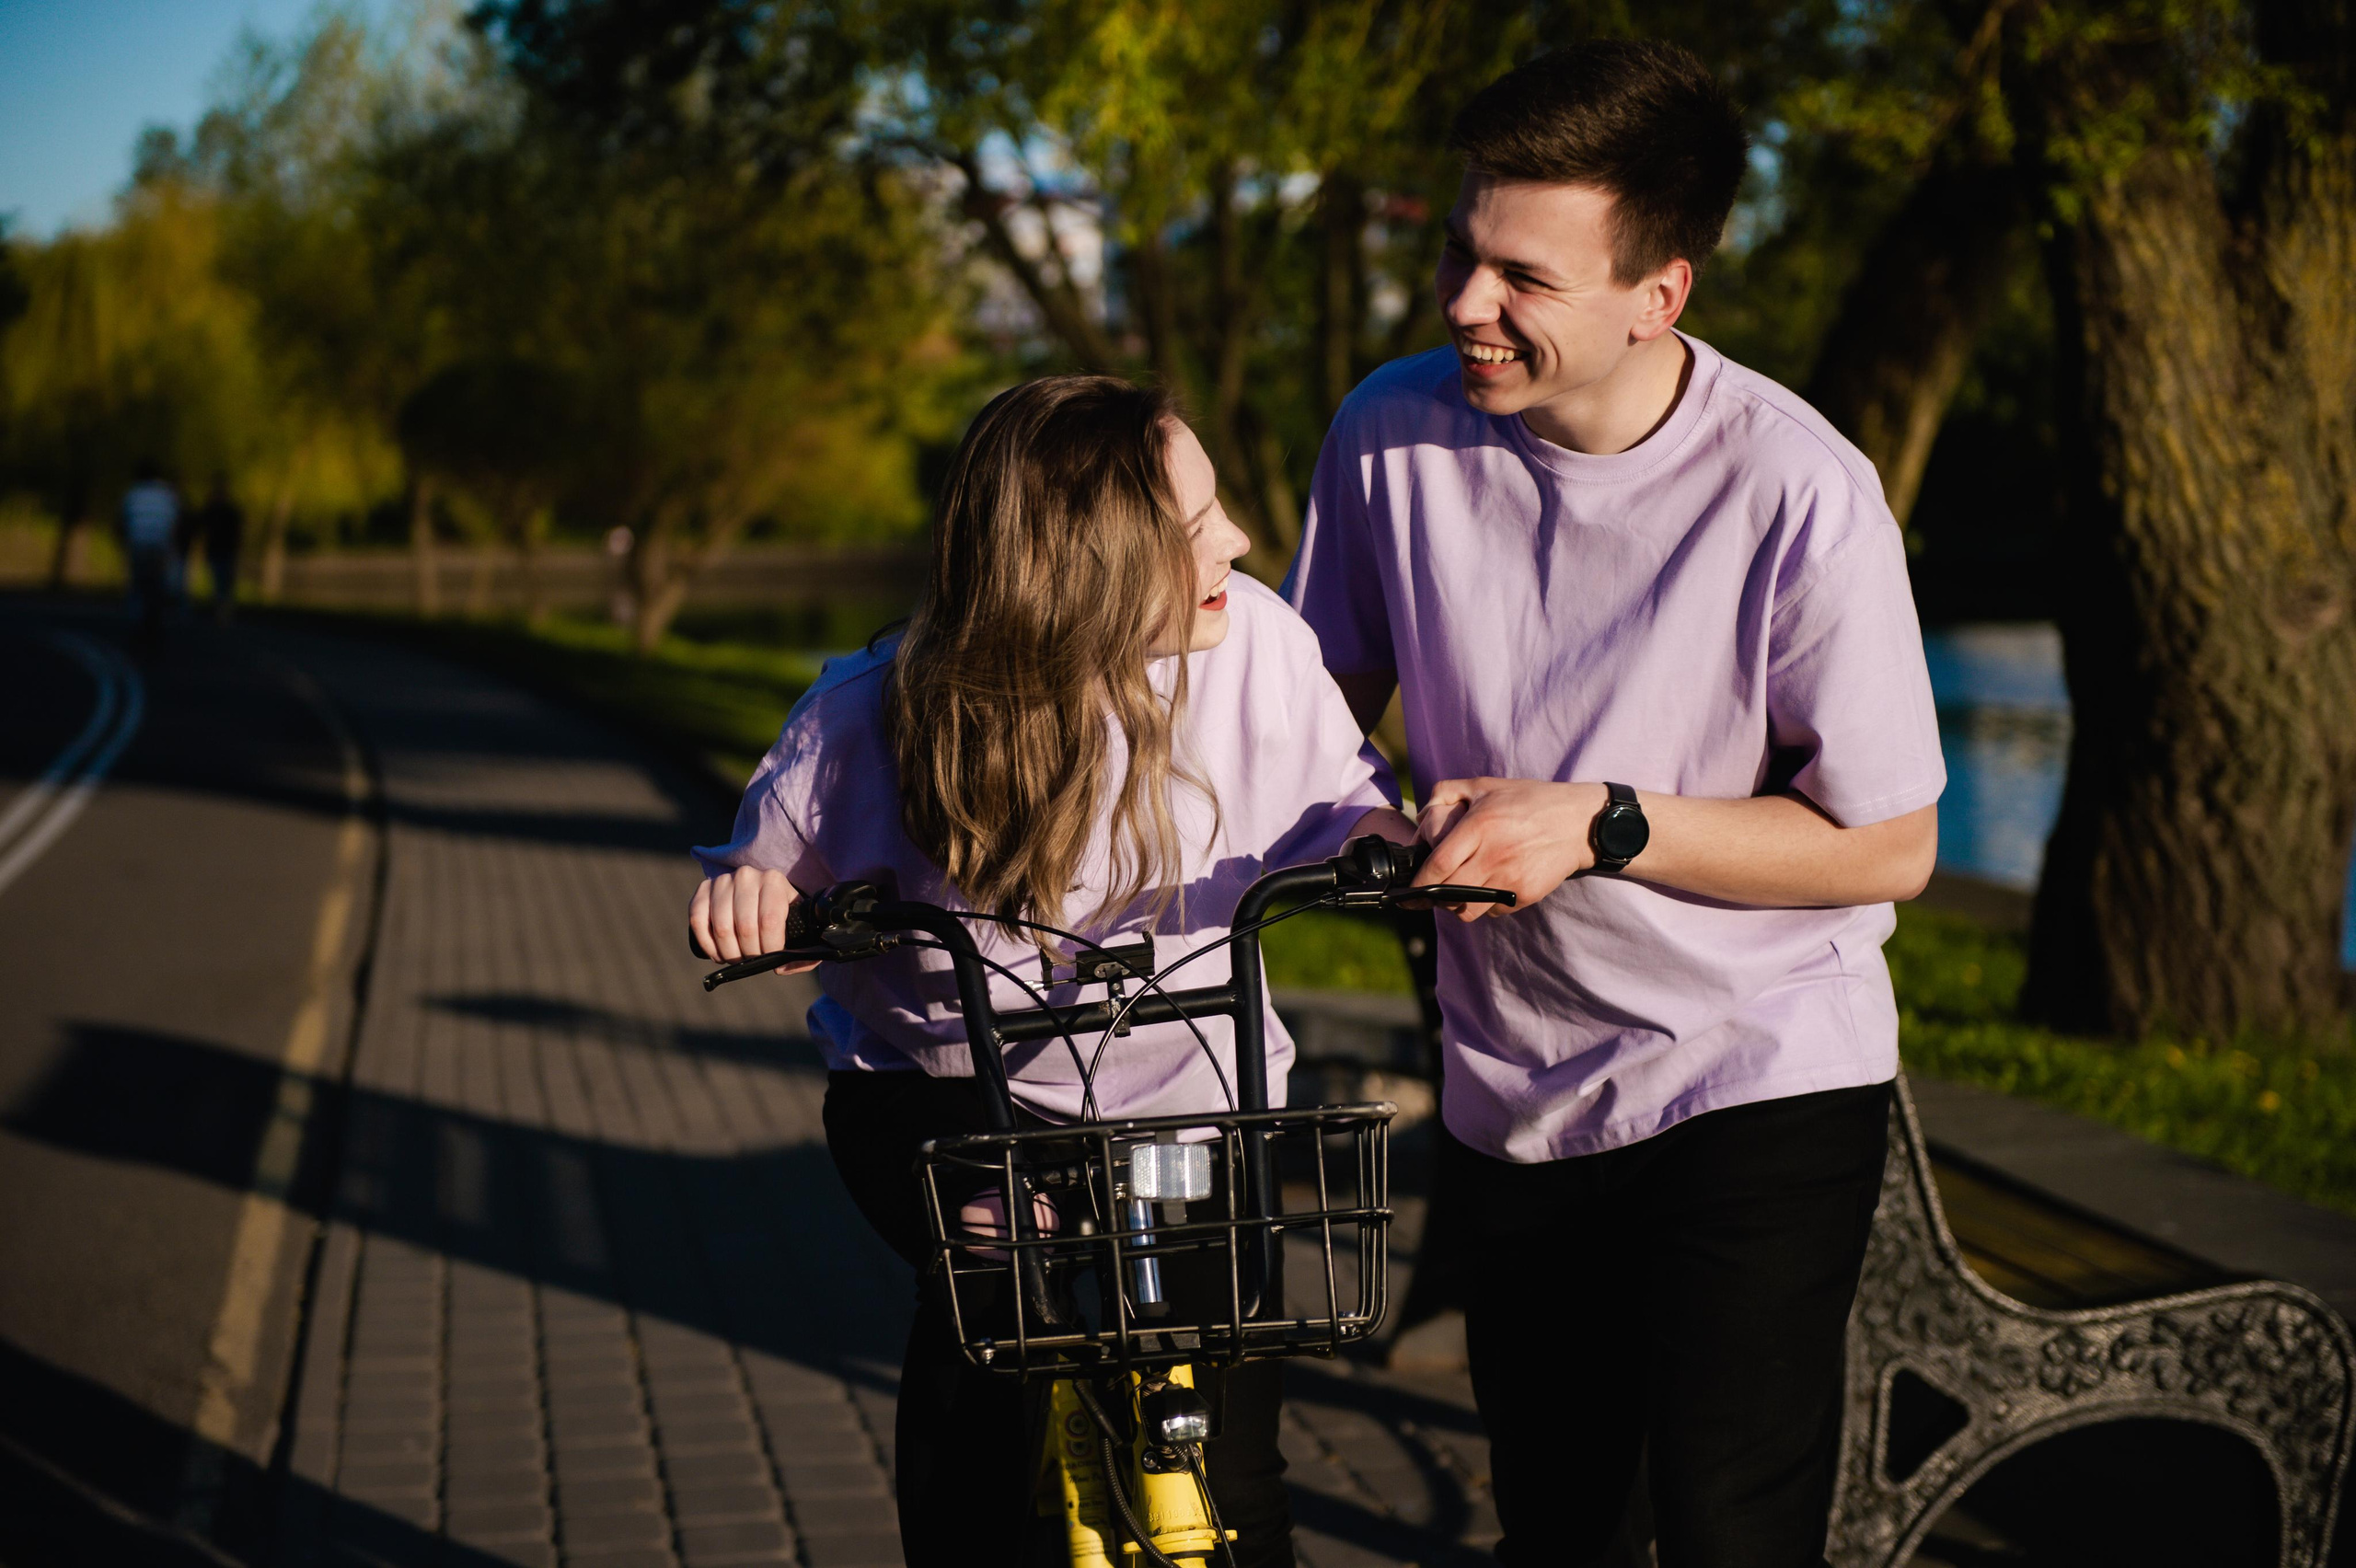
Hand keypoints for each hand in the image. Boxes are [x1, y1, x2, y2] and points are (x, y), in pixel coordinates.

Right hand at [689, 868, 818, 974]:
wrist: (762, 893)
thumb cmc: (783, 915)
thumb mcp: (800, 928)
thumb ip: (800, 954)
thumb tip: (780, 967)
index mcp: (774, 881)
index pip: (769, 921)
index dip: (770, 948)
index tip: (771, 956)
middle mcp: (747, 876)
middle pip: (745, 928)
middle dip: (750, 953)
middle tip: (754, 959)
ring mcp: (722, 881)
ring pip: (721, 928)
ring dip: (729, 953)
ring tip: (738, 957)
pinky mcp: (702, 889)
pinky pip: (697, 922)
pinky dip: (707, 945)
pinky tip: (718, 953)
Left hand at [1413, 778, 1607, 920]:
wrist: (1579, 822)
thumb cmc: (1529, 800)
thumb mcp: (1487, 785)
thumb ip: (1448, 792)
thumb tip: (1421, 816)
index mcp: (1480, 827)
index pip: (1438, 866)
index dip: (1420, 882)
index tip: (1411, 888)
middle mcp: (1494, 855)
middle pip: (1448, 893)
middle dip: (1433, 897)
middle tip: (1431, 892)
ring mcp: (1511, 878)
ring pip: (1468, 909)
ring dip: (1457, 904)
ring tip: (1461, 890)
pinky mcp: (1526, 894)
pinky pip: (1494, 909)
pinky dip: (1487, 903)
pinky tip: (1492, 885)